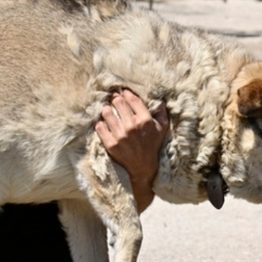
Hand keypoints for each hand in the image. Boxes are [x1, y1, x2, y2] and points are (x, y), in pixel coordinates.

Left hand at [95, 89, 168, 212]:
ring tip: (107, 111)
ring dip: (106, 110)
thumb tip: (161, 100)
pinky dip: (100, 123)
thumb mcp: (162, 130)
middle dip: (114, 99)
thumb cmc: (152, 146)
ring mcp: (120, 135)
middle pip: (117, 102)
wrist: (142, 167)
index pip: (132, 99)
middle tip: (113, 99)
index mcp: (145, 120)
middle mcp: (132, 126)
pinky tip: (104, 124)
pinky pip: (100, 127)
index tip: (123, 93)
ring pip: (106, 112)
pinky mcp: (111, 144)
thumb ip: (162, 113)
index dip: (126, 93)